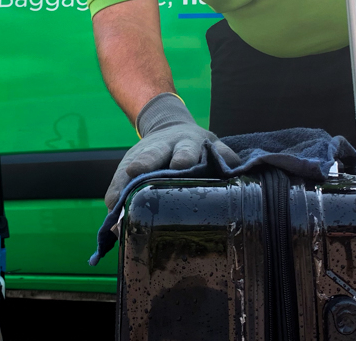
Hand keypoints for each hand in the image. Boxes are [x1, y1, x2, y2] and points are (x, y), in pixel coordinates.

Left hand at [104, 93, 239, 209]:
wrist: (172, 127)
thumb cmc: (151, 157)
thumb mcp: (132, 167)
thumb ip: (120, 192)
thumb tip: (114, 227)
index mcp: (156, 149)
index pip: (148, 155)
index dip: (142, 163)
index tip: (133, 170)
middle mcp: (181, 144)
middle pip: (182, 149)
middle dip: (182, 157)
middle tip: (180, 164)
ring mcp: (204, 147)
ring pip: (210, 153)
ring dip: (212, 162)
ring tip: (217, 172)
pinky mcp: (223, 152)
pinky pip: (232, 159)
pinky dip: (236, 167)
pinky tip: (241, 178)